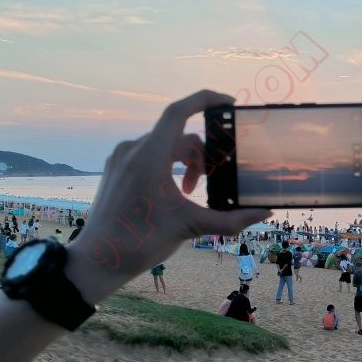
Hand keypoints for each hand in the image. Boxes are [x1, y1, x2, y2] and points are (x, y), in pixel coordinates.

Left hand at [67, 90, 270, 302]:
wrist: (97, 260)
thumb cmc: (141, 242)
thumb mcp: (191, 226)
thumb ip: (231, 219)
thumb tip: (264, 214)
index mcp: (150, 155)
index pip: (180, 110)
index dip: (206, 100)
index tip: (229, 104)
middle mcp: (133, 149)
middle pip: (179, 136)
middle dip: (202, 156)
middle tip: (213, 180)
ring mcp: (121, 158)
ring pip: (164, 146)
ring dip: (185, 164)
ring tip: (190, 192)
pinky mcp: (116, 170)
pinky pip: (148, 155)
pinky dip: (167, 167)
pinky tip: (171, 192)